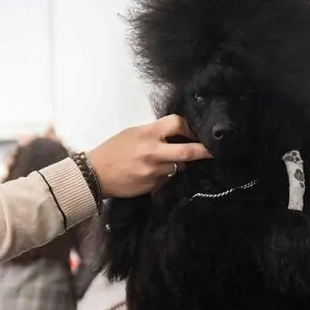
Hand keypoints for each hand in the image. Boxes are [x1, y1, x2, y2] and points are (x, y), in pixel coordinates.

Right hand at [88, 116, 211, 198]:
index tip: (194, 131)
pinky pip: (168, 178)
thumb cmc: (112, 150)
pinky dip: (166, 175)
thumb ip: (154, 132)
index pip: (178, 124)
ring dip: (179, 163)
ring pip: (179, 166)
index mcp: (148, 134)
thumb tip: (174, 134)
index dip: (189, 127)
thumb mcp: (132, 133)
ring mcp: (155, 171)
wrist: (95, 175)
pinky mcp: (153, 185)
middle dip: (204, 151)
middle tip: (214, 151)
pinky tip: (152, 172)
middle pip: (188, 151)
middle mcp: (154, 152)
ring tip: (166, 161)